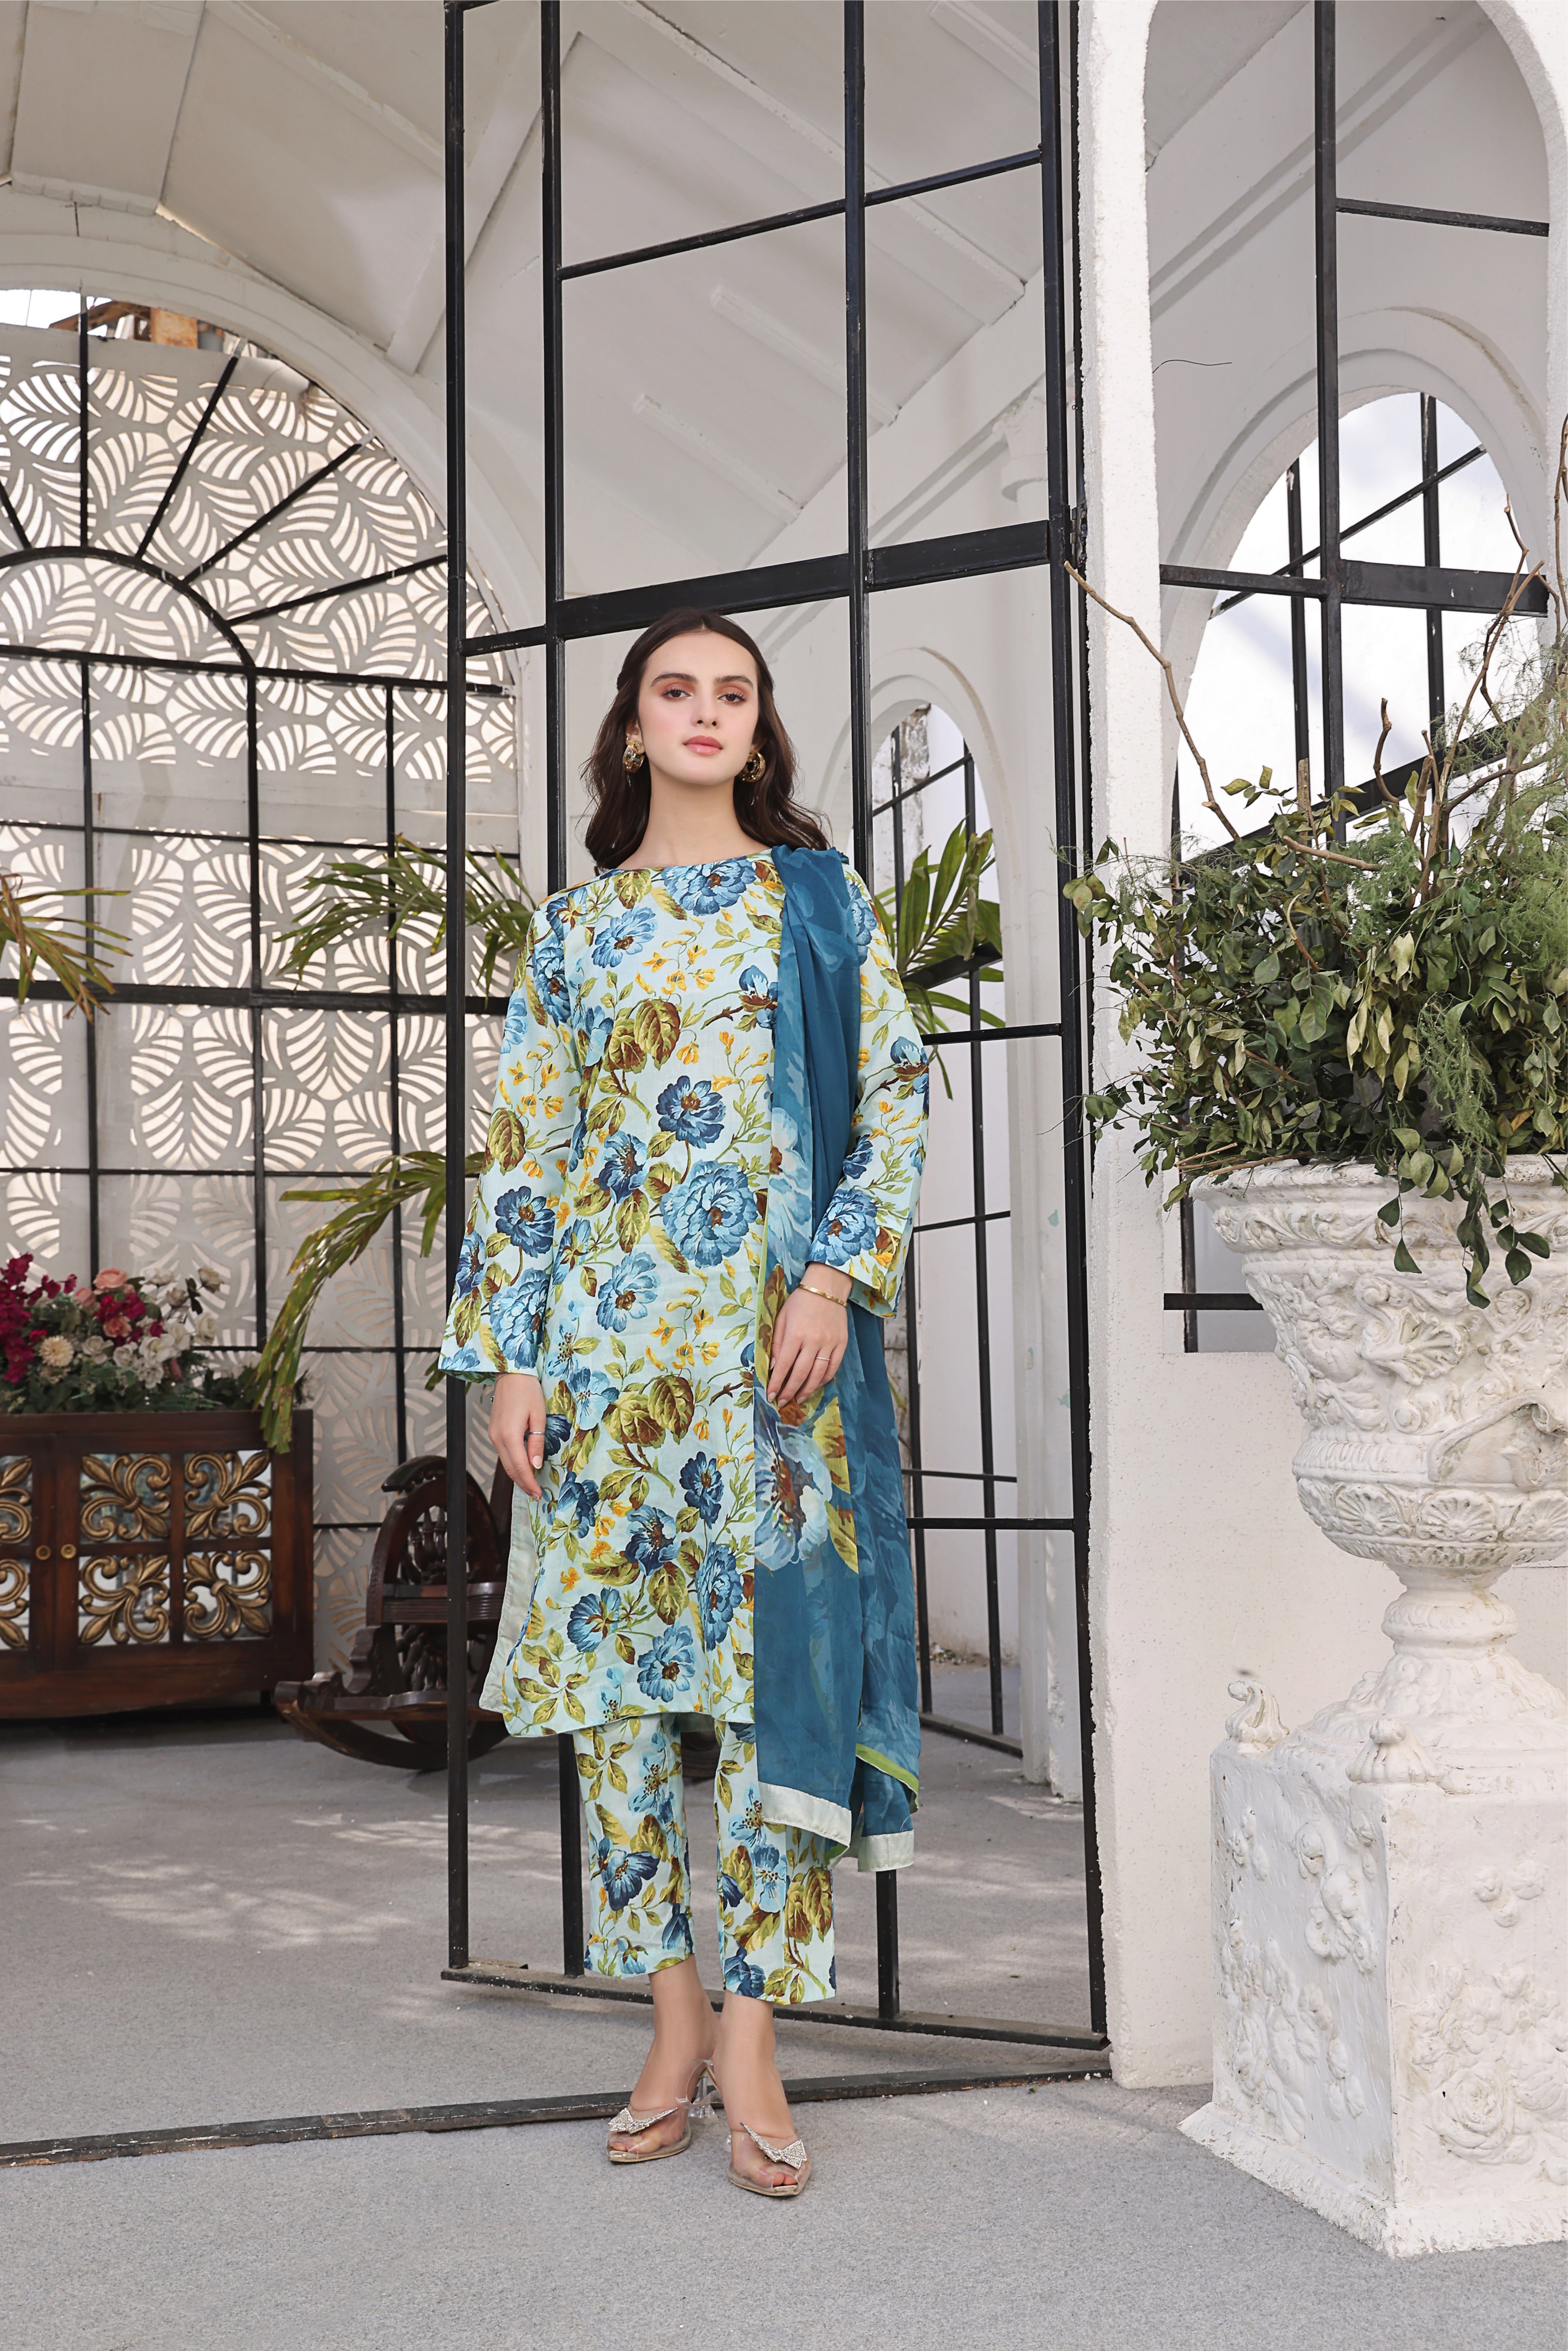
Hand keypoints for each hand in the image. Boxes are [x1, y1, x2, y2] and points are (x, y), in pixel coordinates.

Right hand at [490, 1371, 548, 1497]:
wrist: (510, 1373)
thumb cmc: (527, 1390)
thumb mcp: (538, 1416)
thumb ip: (536, 1442)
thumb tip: (536, 1465)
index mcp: (509, 1435)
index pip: (520, 1468)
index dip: (529, 1483)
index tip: (538, 1494)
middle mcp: (497, 1438)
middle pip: (510, 1469)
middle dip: (523, 1484)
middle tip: (536, 1493)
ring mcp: (493, 1435)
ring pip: (505, 1463)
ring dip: (518, 1475)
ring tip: (532, 1483)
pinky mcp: (493, 1432)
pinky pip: (503, 1453)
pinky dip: (513, 1463)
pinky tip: (523, 1466)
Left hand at [766, 1264, 850, 1405]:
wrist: (827, 1286)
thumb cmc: (800, 1301)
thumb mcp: (782, 1317)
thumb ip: (777, 1342)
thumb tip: (775, 1367)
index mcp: (795, 1333)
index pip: (784, 1365)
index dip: (776, 1383)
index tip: (770, 1394)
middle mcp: (813, 1340)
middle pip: (801, 1374)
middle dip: (789, 1391)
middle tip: (782, 1402)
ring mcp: (830, 1343)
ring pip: (818, 1374)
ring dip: (807, 1390)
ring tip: (798, 1398)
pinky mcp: (841, 1343)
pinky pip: (833, 1367)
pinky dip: (824, 1379)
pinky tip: (816, 1385)